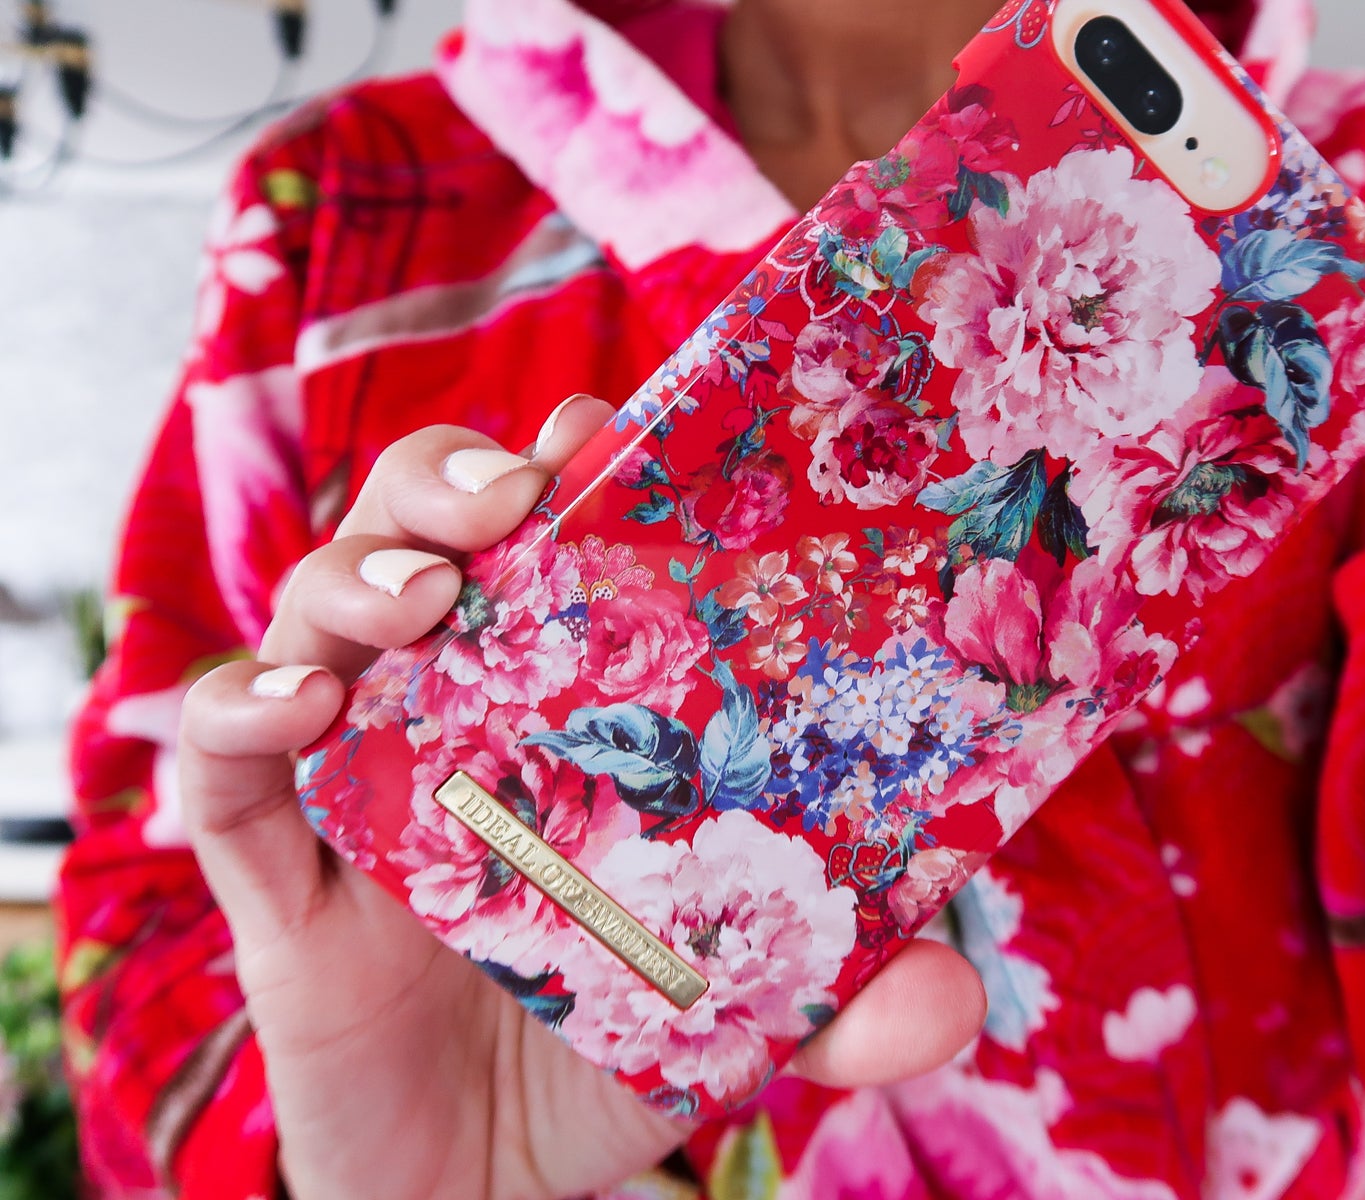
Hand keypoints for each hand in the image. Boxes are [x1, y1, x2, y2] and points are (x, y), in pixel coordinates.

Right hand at [178, 397, 987, 1199]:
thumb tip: (950, 1000)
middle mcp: (456, 715)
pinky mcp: (277, 883)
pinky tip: (294, 710)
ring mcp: (355, 787)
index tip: (610, 429)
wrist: (484, 1189)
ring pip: (318, 620)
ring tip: (424, 597)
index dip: (576, 469)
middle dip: (447, 483)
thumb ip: (843, 1001)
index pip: (557, 544)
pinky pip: (220, 782)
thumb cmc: (614, 1048)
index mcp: (569, 707)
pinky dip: (232, 721)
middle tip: (511, 492)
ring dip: (353, 578)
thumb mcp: (744, 1013)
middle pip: (422, 538)